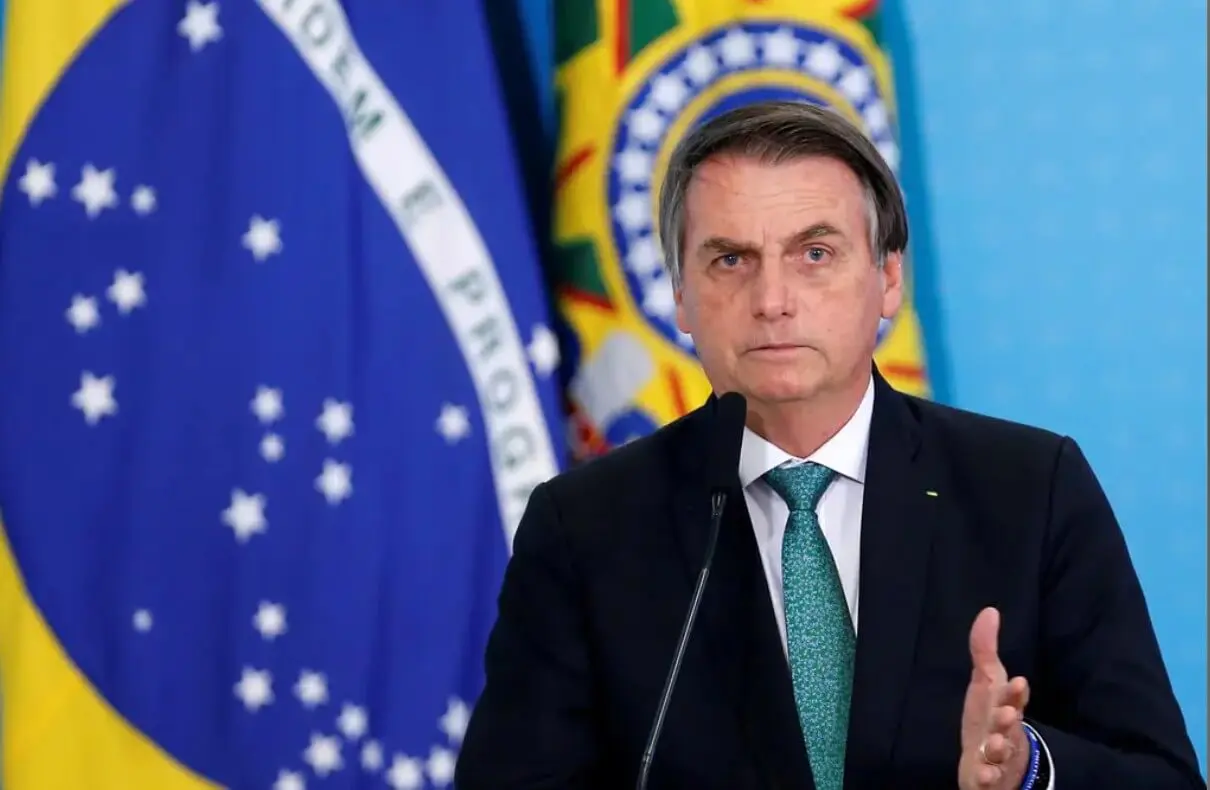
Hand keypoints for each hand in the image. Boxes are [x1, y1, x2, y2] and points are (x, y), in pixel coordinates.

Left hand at [958, 607, 1030, 789]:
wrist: (989, 759)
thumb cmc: (989, 715)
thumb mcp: (986, 682)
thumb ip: (984, 649)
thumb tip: (989, 610)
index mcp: (1005, 707)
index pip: (1013, 698)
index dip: (1016, 692)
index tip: (1020, 683)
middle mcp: (1006, 732)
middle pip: (1010, 726)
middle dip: (1009, 720)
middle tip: (1008, 714)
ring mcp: (998, 756)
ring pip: (1001, 753)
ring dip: (999, 748)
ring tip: (994, 744)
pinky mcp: (988, 776)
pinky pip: (989, 779)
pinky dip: (987, 777)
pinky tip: (983, 775)